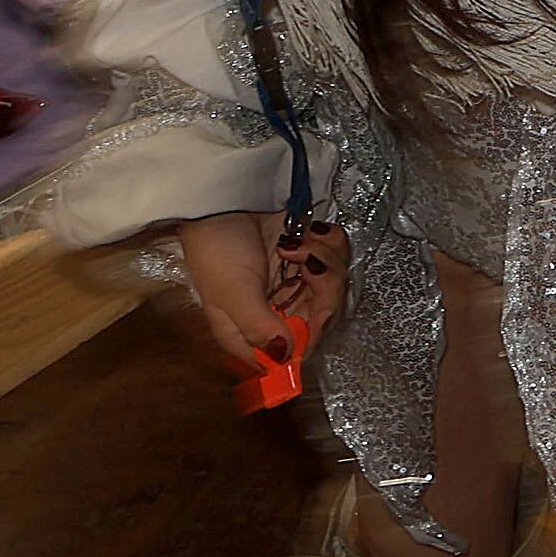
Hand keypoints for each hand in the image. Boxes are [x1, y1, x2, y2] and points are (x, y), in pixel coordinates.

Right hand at [178, 212, 346, 375]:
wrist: (223, 197)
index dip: (310, 336)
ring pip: (335, 284)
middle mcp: (279, 310)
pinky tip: (305, 231)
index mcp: (254, 331)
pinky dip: (328, 240)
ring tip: (294, 243)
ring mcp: (296, 280)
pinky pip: (338, 255)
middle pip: (322, 317)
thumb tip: (284, 359)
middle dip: (322, 288)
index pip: (294, 354)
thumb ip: (259, 328)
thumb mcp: (233, 293)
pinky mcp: (309, 252)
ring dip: (322, 259)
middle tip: (306, 265)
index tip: (315, 312)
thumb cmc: (217, 250)